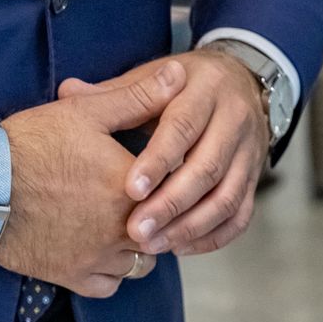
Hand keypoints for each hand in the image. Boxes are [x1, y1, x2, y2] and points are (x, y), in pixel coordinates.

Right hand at [0, 61, 183, 297]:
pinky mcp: (72, 277)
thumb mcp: (86, 111)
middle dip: (160, 213)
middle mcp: (122, 228)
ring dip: (139, 244)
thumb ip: (138, 97)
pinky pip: (110, 285)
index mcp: (132, 186)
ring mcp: (97, 256)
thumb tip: (178, 74)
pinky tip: (102, 247)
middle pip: (164, 227)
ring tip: (125, 222)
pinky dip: (112, 271)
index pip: (177, 185)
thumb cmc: (33, 143)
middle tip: (145, 197)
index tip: (162, 168)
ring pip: (142, 261)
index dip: (173, 176)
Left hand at [57, 49, 269, 258]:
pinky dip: (212, 235)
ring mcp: (250, 150)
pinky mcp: (255, 176)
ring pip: (228, 196)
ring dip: (190, 226)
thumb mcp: (153, 75)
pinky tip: (180, 246)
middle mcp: (235, 118)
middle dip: (171, 204)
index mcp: (206, 88)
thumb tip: (67, 91)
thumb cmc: (185, 84)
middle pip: (208, 167)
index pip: (184, 126)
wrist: (241, 79)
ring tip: (154, 245)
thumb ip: (116, 93)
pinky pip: (241, 213)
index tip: (130, 189)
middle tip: (137, 232)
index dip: (159, 160)